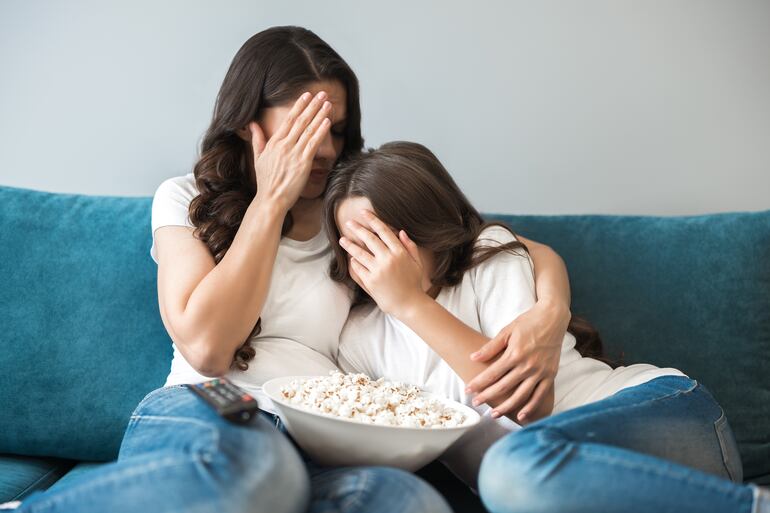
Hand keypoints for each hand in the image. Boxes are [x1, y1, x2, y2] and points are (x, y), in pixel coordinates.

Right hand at [248, 91, 331, 213]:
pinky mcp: (303, 163)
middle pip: (300, 121)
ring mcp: (294, 153)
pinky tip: (327, 121)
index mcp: (274, 142)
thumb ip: (257, 139)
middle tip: (322, 93)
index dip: (299, 106)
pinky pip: (313, 144)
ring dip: (319, 115)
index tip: (306, 95)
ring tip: (328, 103)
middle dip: (312, 105)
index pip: (288, 119)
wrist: (270, 199)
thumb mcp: (258, 158)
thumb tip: (252, 124)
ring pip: (308, 129)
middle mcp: (284, 145)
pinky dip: (320, 131)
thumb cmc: (266, 181)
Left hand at [339, 210, 426, 315]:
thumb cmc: (414, 284)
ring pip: (360, 253)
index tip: (364, 213)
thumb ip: (410, 246)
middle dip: (358, 229)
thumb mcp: (417, 263)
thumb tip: (401, 231)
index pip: (384, 231)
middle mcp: (388, 259)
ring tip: (342, 239)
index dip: (373, 220)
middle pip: (369, 239)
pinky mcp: (370, 281)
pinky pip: (358, 268)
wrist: (409, 305)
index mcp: (400, 252)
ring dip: (349, 245)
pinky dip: (353, 262)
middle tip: (349, 223)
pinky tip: (350, 258)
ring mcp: (378, 270)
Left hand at [465, 300, 568, 421]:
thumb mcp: (507, 331)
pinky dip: (531, 407)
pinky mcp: (550, 374)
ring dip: (506, 407)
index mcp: (515, 353)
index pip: (492, 373)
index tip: (468, 390)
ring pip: (520, 395)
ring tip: (494, 415)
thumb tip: (473, 358)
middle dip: (487, 396)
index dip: (479, 383)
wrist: (552, 318)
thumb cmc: (528, 322)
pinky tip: (521, 416)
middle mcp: (527, 365)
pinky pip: (540, 395)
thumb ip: (491, 347)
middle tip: (475, 403)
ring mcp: (540, 371)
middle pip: (504, 386)